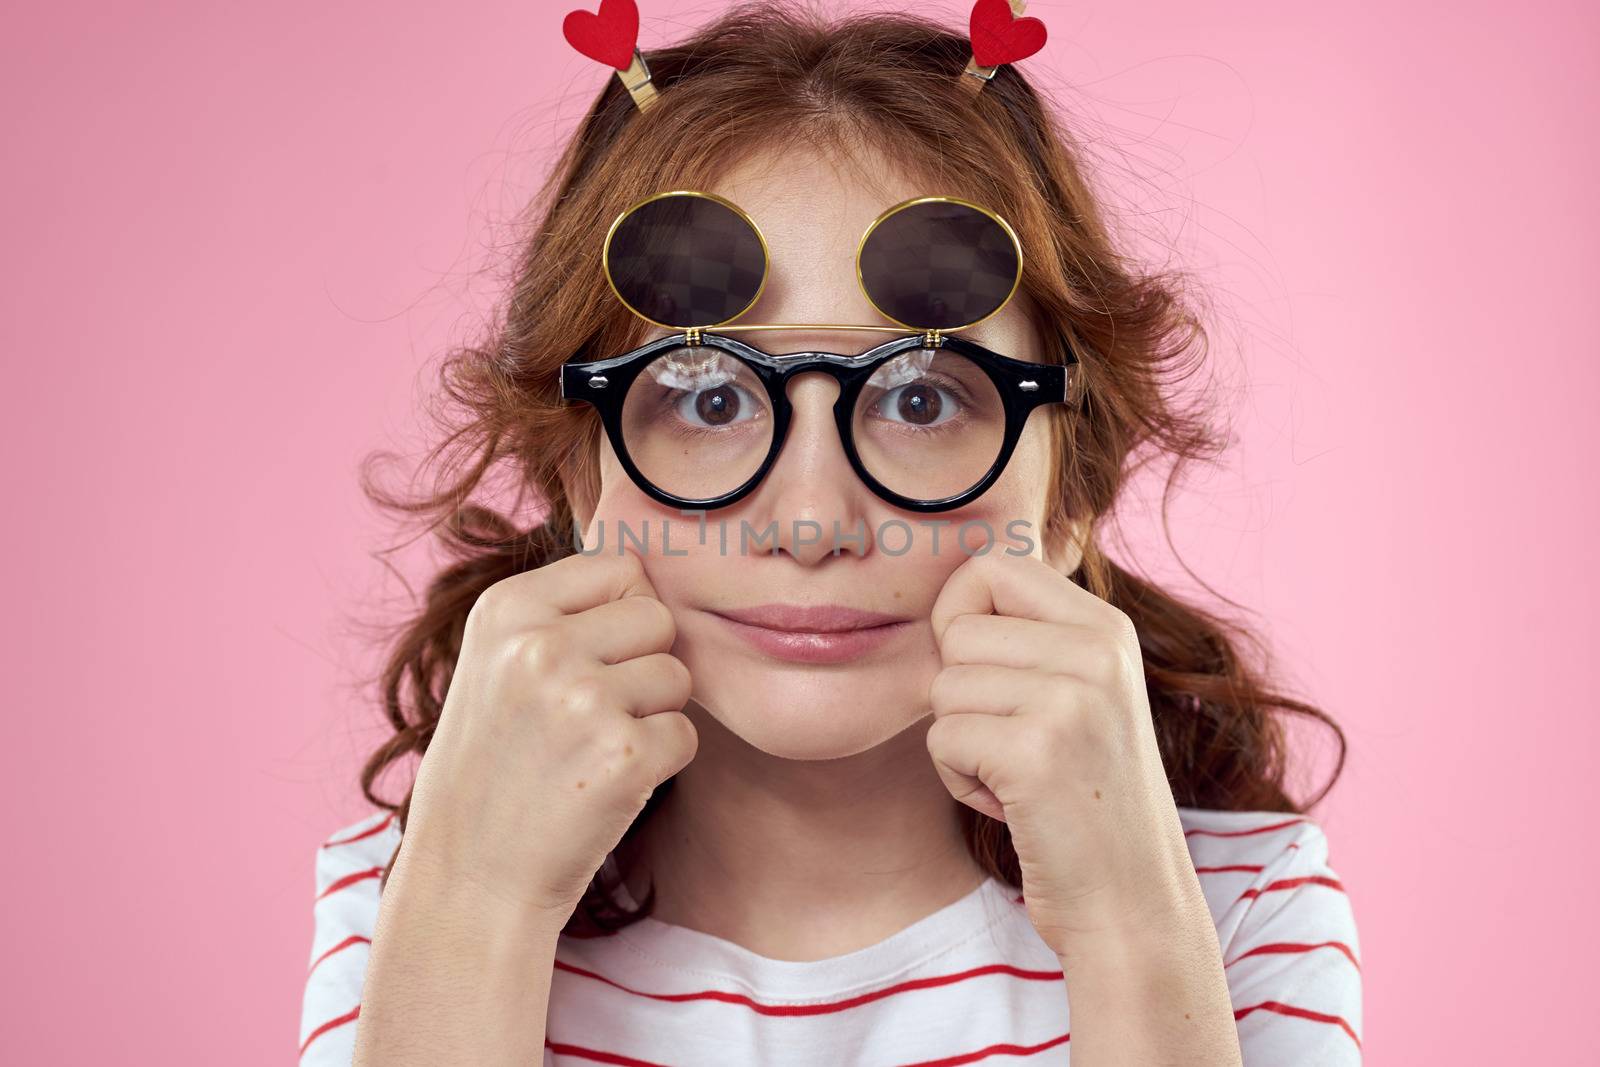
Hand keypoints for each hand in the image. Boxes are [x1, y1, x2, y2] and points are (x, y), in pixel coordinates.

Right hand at [400, 545, 697, 923]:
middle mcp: (541, 646)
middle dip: (642, 663)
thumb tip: (649, 570)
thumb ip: (562, 613)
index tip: (584, 661)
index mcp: (505, 609)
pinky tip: (606, 784)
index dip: (619, 615)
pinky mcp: (624, 756)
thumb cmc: (494, 766)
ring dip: (652, 715)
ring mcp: (584, 700)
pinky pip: (685, 734)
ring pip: (677, 676)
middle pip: (657, 617)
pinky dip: (660, 763)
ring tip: (591, 750)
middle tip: (590, 714)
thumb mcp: (496, 664)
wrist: (470, 877)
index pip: (620, 567)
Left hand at [925, 550, 1201, 956]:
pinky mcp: (1036, 751)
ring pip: (943, 686)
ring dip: (960, 744)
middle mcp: (1097, 651)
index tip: (984, 672)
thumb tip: (943, 591)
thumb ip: (1028, 640)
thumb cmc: (1083, 801)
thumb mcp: (1079, 696)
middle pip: (957, 629)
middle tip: (1014, 743)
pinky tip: (1013, 803)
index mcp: (1107, 628)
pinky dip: (960, 780)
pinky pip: (942, 738)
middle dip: (961, 694)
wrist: (1130, 902)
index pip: (991, 566)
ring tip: (1017, 776)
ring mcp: (1071, 699)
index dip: (961, 616)